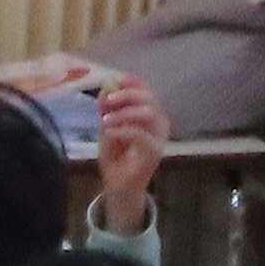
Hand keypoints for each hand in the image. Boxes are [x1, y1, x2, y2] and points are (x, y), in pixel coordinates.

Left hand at [88, 69, 172, 228]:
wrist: (119, 185)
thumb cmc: (116, 155)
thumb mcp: (107, 126)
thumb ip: (107, 108)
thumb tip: (107, 85)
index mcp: (151, 112)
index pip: (146, 89)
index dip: (132, 82)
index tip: (115, 80)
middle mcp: (160, 121)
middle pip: (149, 98)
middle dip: (126, 95)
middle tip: (107, 101)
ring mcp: (160, 137)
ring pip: (148, 113)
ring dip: (124, 113)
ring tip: (104, 120)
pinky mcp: (155, 152)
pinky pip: (141, 134)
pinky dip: (123, 130)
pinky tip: (109, 132)